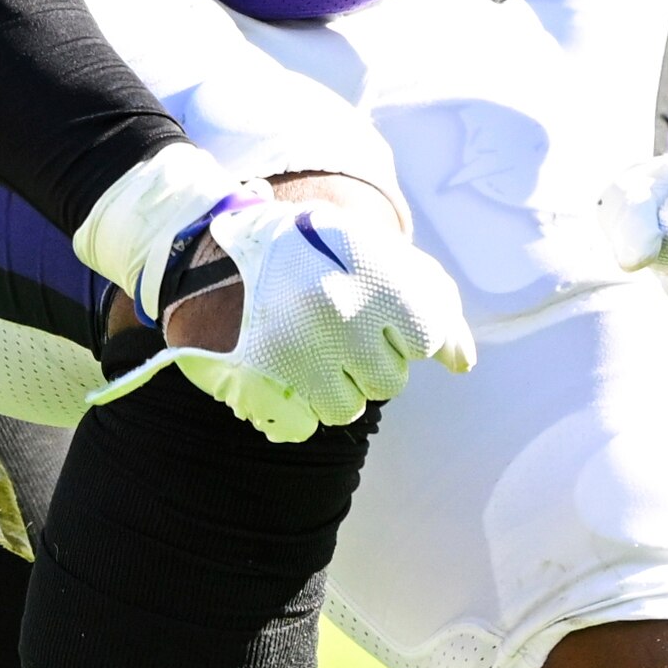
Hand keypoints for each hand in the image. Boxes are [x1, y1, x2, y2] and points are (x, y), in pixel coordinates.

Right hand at [78, 147, 474, 444]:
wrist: (204, 242)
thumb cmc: (302, 248)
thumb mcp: (368, 248)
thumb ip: (428, 298)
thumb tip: (463, 362)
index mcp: (368, 270)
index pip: (426, 337)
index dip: (405, 330)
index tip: (379, 313)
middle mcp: (335, 312)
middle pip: (389, 381)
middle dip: (368, 359)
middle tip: (334, 325)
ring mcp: (293, 352)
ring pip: (347, 408)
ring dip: (332, 384)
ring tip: (306, 345)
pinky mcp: (254, 384)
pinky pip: (301, 425)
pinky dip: (292, 405)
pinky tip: (278, 368)